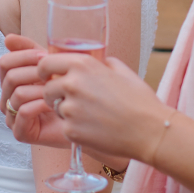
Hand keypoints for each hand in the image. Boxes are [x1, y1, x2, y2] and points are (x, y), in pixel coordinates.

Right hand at [0, 34, 71, 148]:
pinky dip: (41, 105)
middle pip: (10, 77)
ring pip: (17, 94)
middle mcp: (8, 99)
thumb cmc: (69, 92)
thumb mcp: (51, 66)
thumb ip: (31, 50)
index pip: (5, 62)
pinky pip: (24, 112)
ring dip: (42, 90)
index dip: (24, 56)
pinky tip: (56, 104)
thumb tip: (8, 38)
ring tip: (59, 91)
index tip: (44, 56)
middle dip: (35, 73)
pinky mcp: (20, 133)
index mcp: (12, 82)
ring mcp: (13, 117)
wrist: (86, 119)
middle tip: (55, 74)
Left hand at [23, 52, 167, 164]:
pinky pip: (65, 127)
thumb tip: (96, 60)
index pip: (45, 63)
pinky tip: (94, 129)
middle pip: (46, 88)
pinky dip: (75, 128)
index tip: (47, 77)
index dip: (43, 71)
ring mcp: (70, 108)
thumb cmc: (140, 101)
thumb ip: (103, 62)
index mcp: (83, 65)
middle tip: (70, 101)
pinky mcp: (70, 130)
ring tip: (90, 115)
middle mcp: (72, 84)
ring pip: (56, 108)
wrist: (150, 132)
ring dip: (66, 112)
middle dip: (54, 94)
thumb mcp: (123, 71)